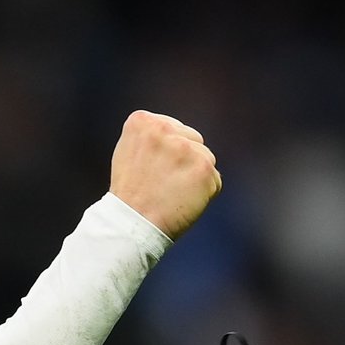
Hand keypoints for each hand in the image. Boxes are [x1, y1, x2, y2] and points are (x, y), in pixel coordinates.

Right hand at [109, 110, 221, 239]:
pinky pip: (214, 180)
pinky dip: (204, 193)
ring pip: (206, 157)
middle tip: (162, 183)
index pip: (173, 128)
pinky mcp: (204, 167)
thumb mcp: (129, 151)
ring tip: (171, 193)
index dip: (165, 152)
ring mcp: (186, 148)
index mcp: (142, 121)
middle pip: (192, 139)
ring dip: (194, 175)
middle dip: (183, 159)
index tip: (151, 169)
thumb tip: (179, 133)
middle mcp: (164, 129)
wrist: (132, 223)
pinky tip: (183, 201)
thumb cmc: (130, 192)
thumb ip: (152, 136)